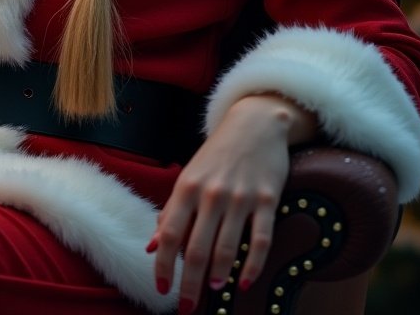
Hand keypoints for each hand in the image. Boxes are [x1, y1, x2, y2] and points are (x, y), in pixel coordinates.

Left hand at [148, 94, 315, 312]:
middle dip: (190, 283)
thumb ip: (172, 212)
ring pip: (227, 247)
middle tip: (187, 307)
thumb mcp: (188, 177)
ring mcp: (240, 197)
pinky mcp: (268, 199)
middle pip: (196, 248)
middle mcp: (211, 194)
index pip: (168, 234)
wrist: (253, 123)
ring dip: (219, 275)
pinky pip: (261, 239)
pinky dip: (254, 264)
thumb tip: (151, 246)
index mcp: (186, 187)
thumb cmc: (216, 155)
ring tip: (214, 292)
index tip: (161, 289)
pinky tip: (245, 281)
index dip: (163, 265)